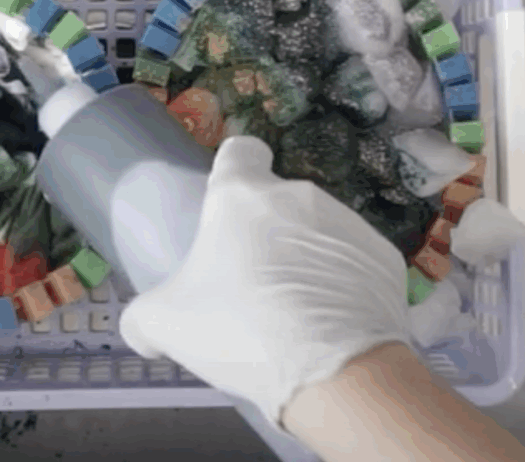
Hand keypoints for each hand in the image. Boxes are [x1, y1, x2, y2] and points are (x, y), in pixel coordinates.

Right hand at [119, 136, 411, 427]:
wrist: (336, 373)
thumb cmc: (240, 330)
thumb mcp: (166, 325)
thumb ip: (143, 317)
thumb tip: (140, 327)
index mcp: (242, 197)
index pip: (240, 152)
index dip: (231, 172)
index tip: (226, 209)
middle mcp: (299, 196)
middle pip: (277, 203)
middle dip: (265, 236)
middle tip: (250, 288)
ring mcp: (348, 224)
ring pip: (317, 233)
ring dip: (304, 260)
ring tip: (294, 316)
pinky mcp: (384, 258)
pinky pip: (353, 264)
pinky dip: (343, 285)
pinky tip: (332, 326)